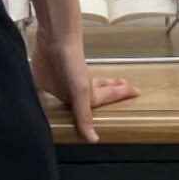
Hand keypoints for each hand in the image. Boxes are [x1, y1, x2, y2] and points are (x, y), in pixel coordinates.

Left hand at [27, 28, 139, 143]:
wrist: (54, 39)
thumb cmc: (71, 63)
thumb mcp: (81, 91)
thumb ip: (84, 115)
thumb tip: (93, 140)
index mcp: (87, 92)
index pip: (106, 96)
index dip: (120, 95)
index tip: (136, 91)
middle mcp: (76, 87)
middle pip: (95, 89)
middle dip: (108, 89)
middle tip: (122, 84)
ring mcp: (60, 81)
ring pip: (72, 89)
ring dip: (79, 92)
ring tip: (88, 91)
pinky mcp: (42, 78)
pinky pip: (44, 89)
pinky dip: (44, 93)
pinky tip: (42, 94)